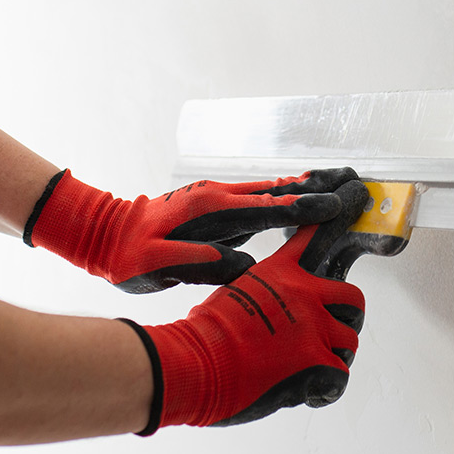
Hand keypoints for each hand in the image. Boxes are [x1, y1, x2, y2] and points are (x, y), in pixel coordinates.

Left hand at [25, 167, 359, 292]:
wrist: (103, 234)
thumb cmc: (128, 257)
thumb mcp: (158, 265)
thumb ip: (200, 264)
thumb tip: (242, 267)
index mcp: (211, 210)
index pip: (267, 208)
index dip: (303, 208)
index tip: (334, 206)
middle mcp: (218, 197)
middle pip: (276, 192)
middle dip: (313, 189)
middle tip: (350, 185)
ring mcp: (216, 199)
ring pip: (267, 194)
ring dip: (300, 191)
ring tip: (335, 189)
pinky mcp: (213, 207)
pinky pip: (255, 201)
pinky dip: (280, 200)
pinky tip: (295, 205)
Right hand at [123, 179, 368, 431]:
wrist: (191, 364)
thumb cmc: (201, 334)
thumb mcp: (233, 293)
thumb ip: (262, 293)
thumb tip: (271, 309)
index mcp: (280, 273)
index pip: (315, 237)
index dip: (339, 219)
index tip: (354, 198)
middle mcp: (304, 294)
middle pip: (353, 298)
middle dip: (348, 317)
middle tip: (335, 332)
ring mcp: (313, 327)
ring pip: (350, 341)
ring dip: (335, 357)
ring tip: (312, 369)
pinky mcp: (316, 362)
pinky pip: (340, 377)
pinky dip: (327, 389)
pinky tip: (308, 393)